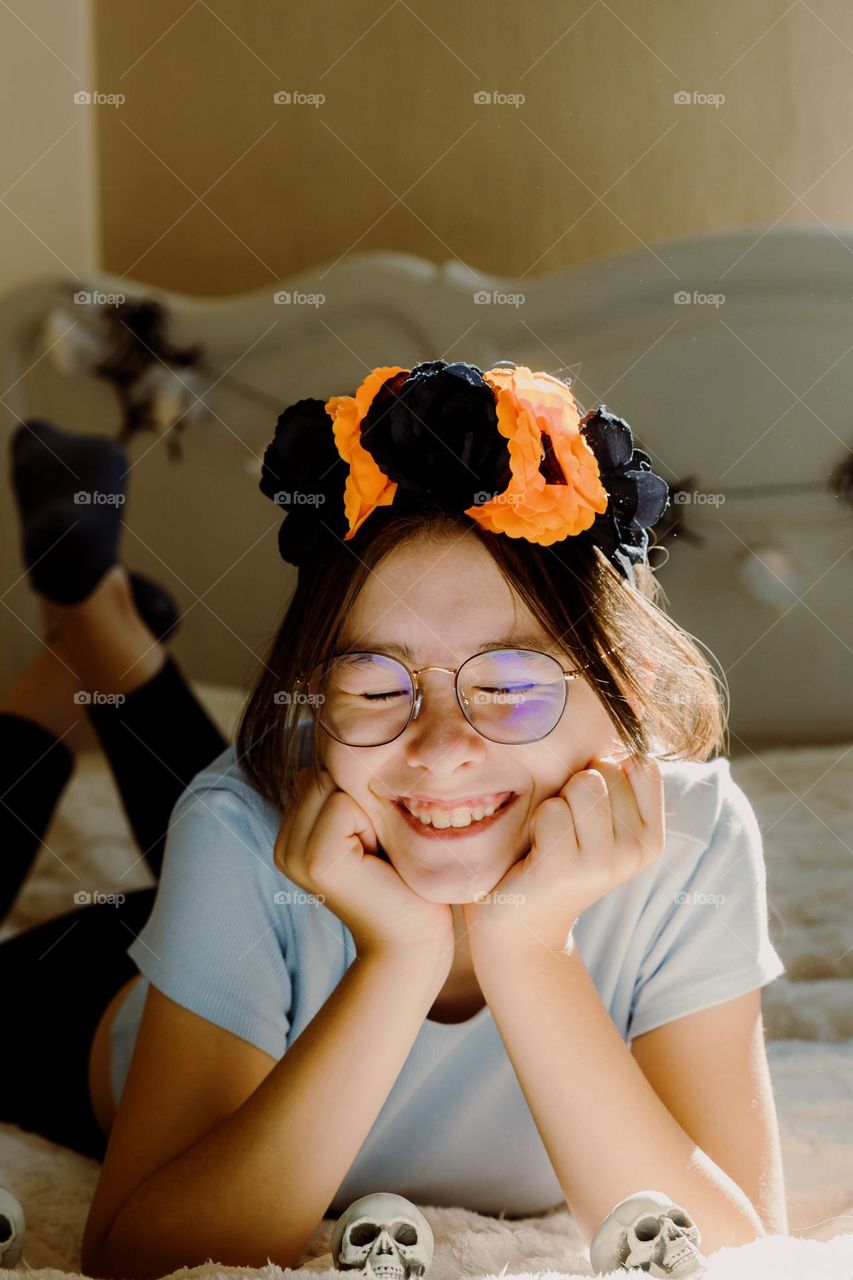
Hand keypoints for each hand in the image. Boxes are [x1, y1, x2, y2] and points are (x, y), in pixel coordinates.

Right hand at [274, 766, 454, 961]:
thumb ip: (342, 795)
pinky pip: (342, 804)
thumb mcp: (368, 828)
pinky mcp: (316, 861)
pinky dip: (370, 823)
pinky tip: (378, 859)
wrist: (413, 941)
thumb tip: (325, 754)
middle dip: (361, 799)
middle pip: (323, 775)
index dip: (356, 795)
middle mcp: (283, 846)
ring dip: (368, 810)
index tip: (372, 839)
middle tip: (377, 848)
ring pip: (333, 785)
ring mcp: (294, 855)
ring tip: (377, 853)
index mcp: (291, 836)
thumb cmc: (401, 882)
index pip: (318, 772)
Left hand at [461, 754, 665, 953]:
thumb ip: (616, 780)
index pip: (640, 763)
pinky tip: (536, 852)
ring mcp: (605, 862)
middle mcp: (637, 850)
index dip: (604, 769)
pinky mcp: (568, 868)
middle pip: (605, 770)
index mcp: (652, 836)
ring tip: (551, 837)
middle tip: (565, 828)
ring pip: (581, 785)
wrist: (523, 923)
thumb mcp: (599, 820)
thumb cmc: (557, 855)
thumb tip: (626, 714)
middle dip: (575, 787)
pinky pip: (551, 810)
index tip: (589, 805)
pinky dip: (536, 822)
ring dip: (555, 803)